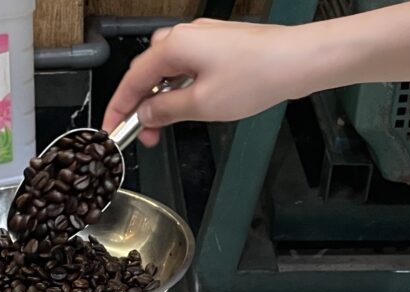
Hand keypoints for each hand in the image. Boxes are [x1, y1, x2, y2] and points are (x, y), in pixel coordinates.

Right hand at [103, 19, 315, 144]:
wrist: (299, 60)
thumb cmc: (257, 75)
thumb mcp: (201, 104)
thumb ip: (165, 110)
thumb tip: (145, 115)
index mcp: (173, 46)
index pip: (131, 80)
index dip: (117, 109)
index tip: (110, 131)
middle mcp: (184, 36)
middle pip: (146, 73)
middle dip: (139, 107)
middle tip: (142, 137)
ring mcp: (202, 38)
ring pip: (166, 71)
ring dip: (159, 100)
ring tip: (163, 128)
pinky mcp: (217, 46)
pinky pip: (185, 68)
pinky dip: (177, 89)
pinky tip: (183, 107)